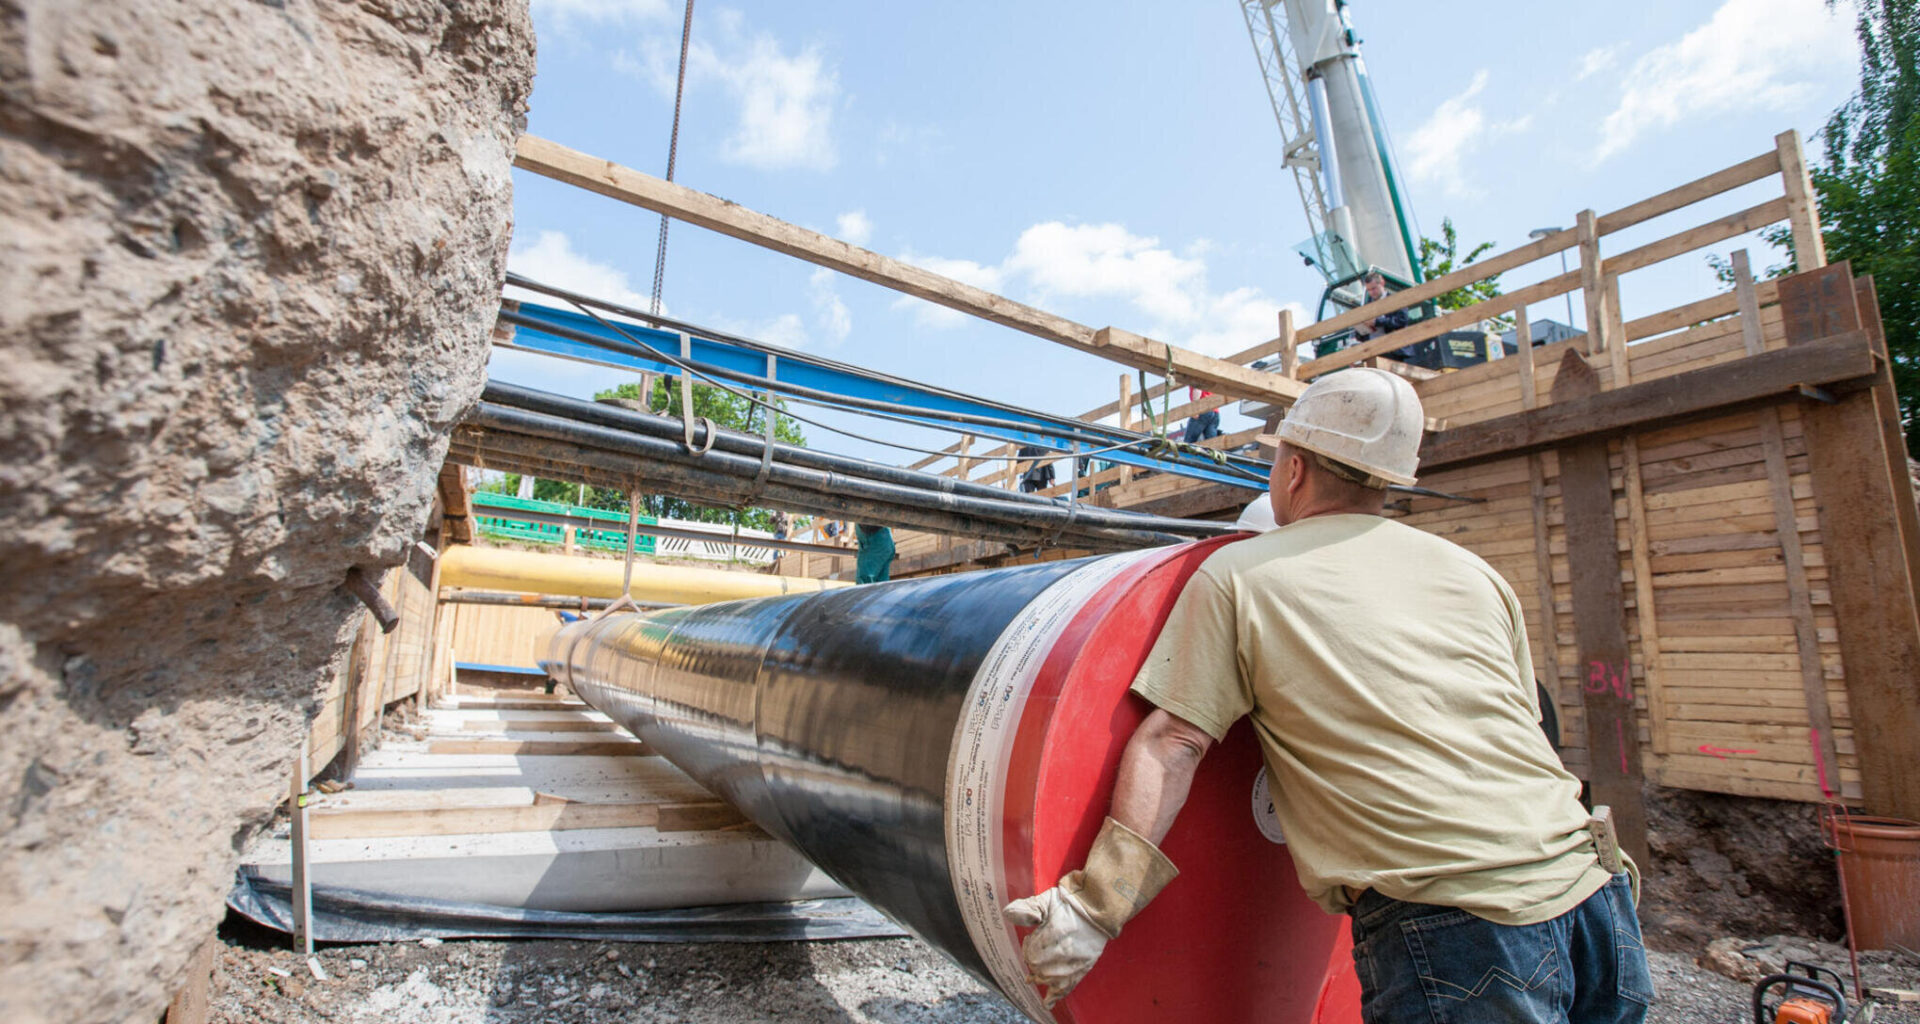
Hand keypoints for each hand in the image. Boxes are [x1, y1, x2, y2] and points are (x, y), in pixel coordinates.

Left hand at [1003, 883, 1108, 1007]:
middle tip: (1036, 949)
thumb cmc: (1070, 904)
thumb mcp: (1046, 901)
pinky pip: (1066, 987)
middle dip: (1033, 961)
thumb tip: (1008, 914)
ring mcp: (1071, 964)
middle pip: (1038, 967)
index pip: (1031, 953)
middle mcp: (1060, 954)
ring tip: (1033, 978)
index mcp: (1051, 936)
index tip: (1031, 937)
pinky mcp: (1081, 969)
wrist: (1096, 910)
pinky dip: (1055, 996)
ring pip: (1050, 980)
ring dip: (1040, 978)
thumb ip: (1027, 908)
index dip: (1028, 946)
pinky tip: (1047, 1004)